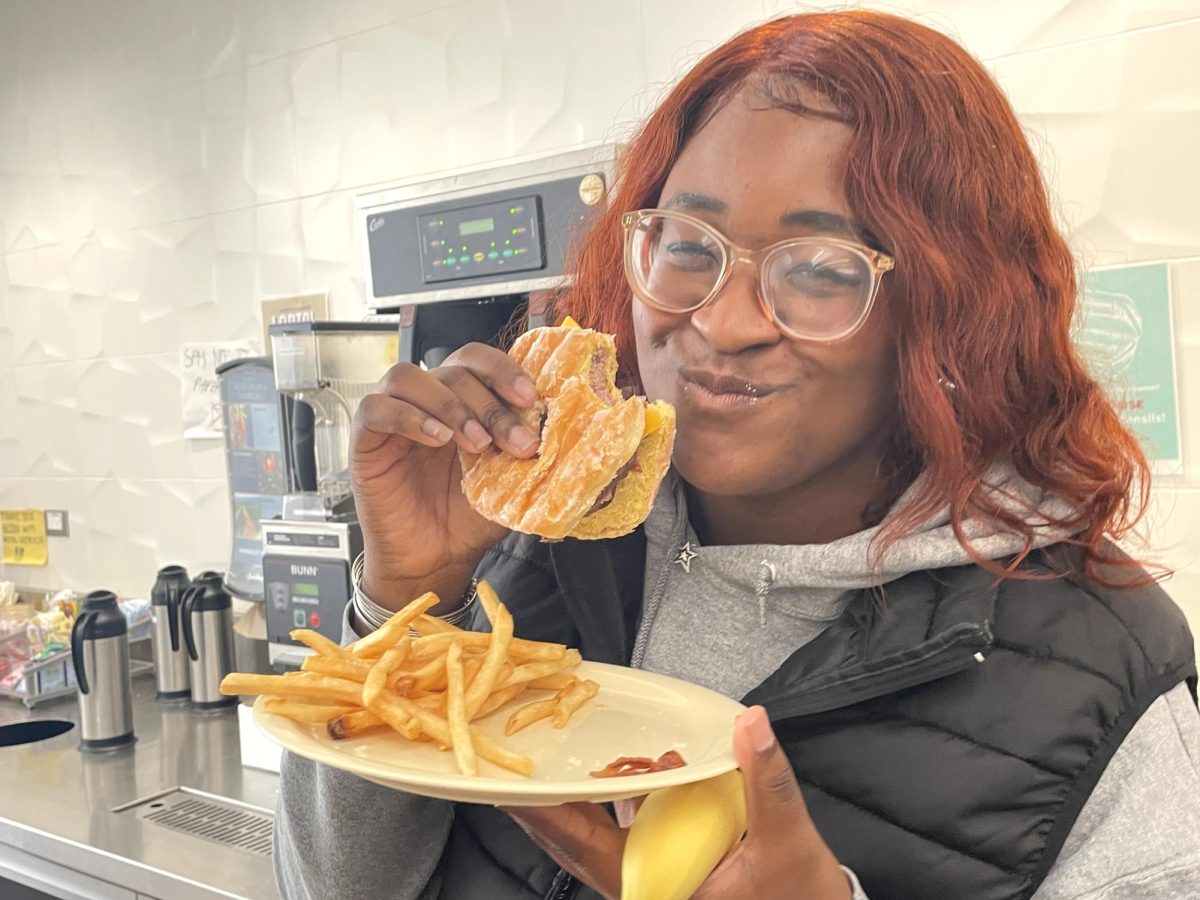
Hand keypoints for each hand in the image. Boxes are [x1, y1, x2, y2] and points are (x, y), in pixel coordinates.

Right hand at [351, 342, 541, 610]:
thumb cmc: (469, 519)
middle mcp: (428, 400)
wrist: (436, 560)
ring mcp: (394, 415)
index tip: (532, 400)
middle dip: (490, 404)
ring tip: (475, 443)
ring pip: (411, 377)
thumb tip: (566, 427)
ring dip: (450, 405)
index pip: (479, 360)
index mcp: (463, 401)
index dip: (505, 371)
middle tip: (514, 441)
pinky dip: (409, 417)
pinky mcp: (365, 438)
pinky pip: (376, 408)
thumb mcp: (510, 480)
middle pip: (454, 370)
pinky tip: (437, 440)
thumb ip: (528, 450)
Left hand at [505, 706, 850, 899]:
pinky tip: (632, 773)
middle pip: (573, 842)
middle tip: (514, 760)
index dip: (541, 811)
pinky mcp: (666, 874)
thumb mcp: (785, 840)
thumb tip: (751, 724)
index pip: (581, 844)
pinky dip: (615, 805)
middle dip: (543, 802)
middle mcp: (643, 887)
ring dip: (576, 801)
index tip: (507, 784)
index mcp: (655, 887)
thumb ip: (766, 780)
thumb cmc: (799, 898)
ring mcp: (651, 882)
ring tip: (558, 760)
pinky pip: (623, 837)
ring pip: (593, 840)